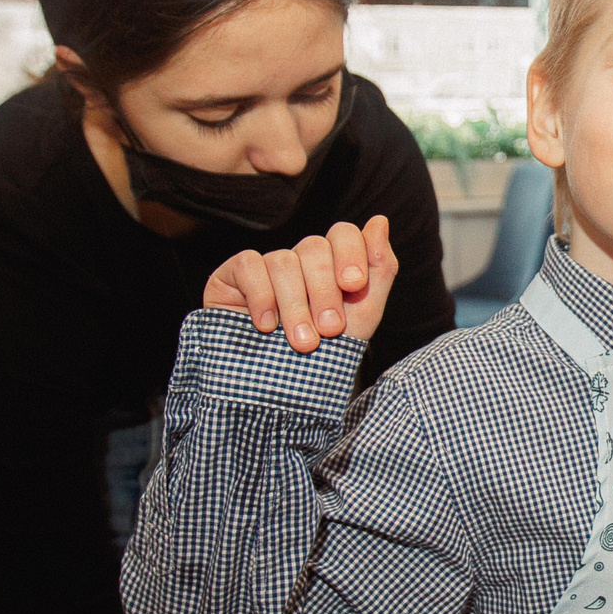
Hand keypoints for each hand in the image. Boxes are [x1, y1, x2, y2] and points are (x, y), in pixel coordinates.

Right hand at [205, 216, 399, 350]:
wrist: (278, 392)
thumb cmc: (325, 354)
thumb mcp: (362, 316)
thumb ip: (379, 269)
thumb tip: (380, 221)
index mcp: (332, 264)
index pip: (342, 233)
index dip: (351, 252)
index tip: (354, 286)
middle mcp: (298, 260)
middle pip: (314, 248)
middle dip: (325, 291)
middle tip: (330, 329)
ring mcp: (265, 266)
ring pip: (283, 262)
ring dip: (296, 305)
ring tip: (303, 343)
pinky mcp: (232, 275)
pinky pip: (249, 266)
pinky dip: (262, 297)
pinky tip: (267, 326)